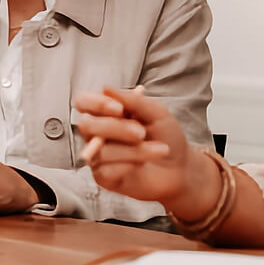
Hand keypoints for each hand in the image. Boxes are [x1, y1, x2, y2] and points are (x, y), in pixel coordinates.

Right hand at [73, 87, 189, 205]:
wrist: (180, 167)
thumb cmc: (166, 136)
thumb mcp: (156, 113)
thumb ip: (133, 101)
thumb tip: (105, 88)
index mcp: (106, 112)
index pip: (83, 102)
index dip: (96, 103)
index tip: (119, 108)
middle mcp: (97, 133)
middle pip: (86, 125)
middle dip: (116, 128)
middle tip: (141, 133)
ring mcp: (97, 155)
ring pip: (100, 150)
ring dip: (133, 150)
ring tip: (159, 150)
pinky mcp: (103, 176)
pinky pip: (106, 170)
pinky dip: (130, 166)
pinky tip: (144, 165)